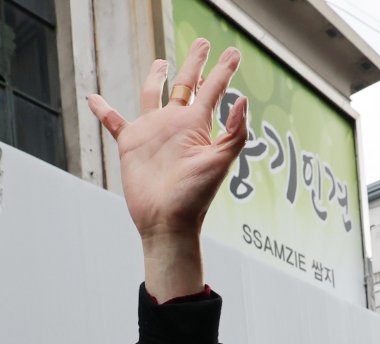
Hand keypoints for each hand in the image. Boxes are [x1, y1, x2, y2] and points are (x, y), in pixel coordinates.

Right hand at [87, 39, 247, 298]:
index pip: (213, 90)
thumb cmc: (195, 197)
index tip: (233, 52)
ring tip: (161, 62)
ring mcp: (153, 132)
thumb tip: (242, 99)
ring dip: (156, 78)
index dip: (223, 70)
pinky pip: (114, 122)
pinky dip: (103, 110)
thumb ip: (234, 132)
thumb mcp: (220, 162)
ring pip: (153, 96)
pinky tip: (94, 99)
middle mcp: (176, 125)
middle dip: (194, 64)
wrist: (167, 222)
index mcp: (197, 126)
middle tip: (201, 43)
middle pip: (186, 85)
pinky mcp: (131, 144)